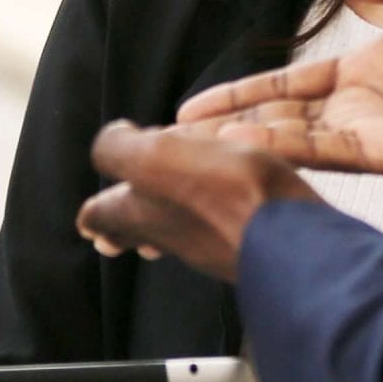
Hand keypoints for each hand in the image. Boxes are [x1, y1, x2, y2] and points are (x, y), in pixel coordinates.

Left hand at [78, 124, 316, 281]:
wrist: (293, 240)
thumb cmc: (224, 196)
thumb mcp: (158, 156)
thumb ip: (121, 148)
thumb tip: (113, 136)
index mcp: (142, 214)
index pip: (101, 217)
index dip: (94, 210)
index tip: (89, 210)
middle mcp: (173, 236)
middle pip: (138, 230)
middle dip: (129, 218)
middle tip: (127, 208)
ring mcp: (213, 245)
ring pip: (179, 230)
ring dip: (171, 213)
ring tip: (177, 198)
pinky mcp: (251, 241)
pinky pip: (221, 225)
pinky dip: (215, 210)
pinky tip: (230, 198)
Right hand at [176, 0, 382, 175]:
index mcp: (377, 71)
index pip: (292, 88)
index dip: (242, 94)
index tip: (192, 108)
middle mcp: (374, 107)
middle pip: (282, 122)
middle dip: (226, 132)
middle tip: (167, 142)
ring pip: (298, 141)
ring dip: (244, 142)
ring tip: (189, 146)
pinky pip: (336, 151)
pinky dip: (290, 147)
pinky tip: (247, 141)